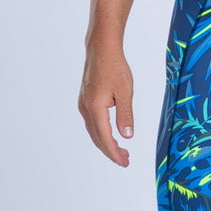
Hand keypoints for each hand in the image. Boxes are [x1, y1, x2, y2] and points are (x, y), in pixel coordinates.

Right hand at [78, 45, 134, 166]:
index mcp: (95, 108)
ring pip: (93, 131)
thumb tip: (127, 136)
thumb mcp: (125, 91)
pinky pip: (92, 122)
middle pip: (97, 138)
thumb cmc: (114, 66)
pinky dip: (101, 132)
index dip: (114, 153)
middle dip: (110, 151)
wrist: (101, 49)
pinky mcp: (85, 100)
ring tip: (121, 151)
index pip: (105, 138)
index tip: (124, 162)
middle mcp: (86, 108)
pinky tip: (111, 134)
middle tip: (125, 160)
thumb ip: (125, 115)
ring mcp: (83, 104)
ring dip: (106, 143)